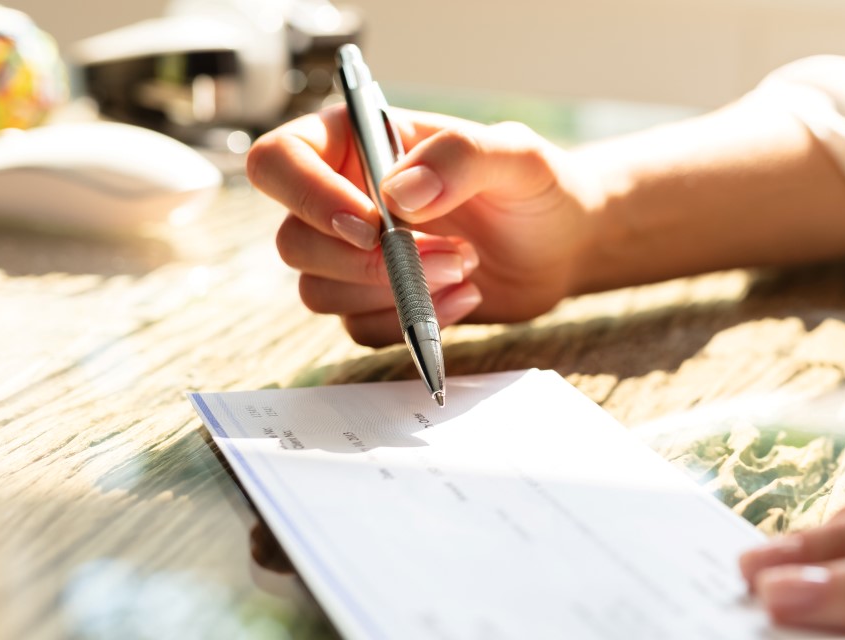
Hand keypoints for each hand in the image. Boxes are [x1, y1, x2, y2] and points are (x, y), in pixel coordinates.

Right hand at [247, 106, 601, 344]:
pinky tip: (465, 298)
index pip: (279, 160)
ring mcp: (354, 255)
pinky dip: (410, 323)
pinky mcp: (378, 301)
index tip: (371, 224)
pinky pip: (359, 327)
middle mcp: (342, 197)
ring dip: (392, 293)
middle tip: (449, 254)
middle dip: (366, 262)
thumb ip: (460, 158)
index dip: (307, 197)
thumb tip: (398, 194)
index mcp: (355, 142)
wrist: (565, 244)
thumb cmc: (538, 187)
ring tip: (465, 267)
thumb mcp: (516, 155)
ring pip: (318, 291)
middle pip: (293, 241)